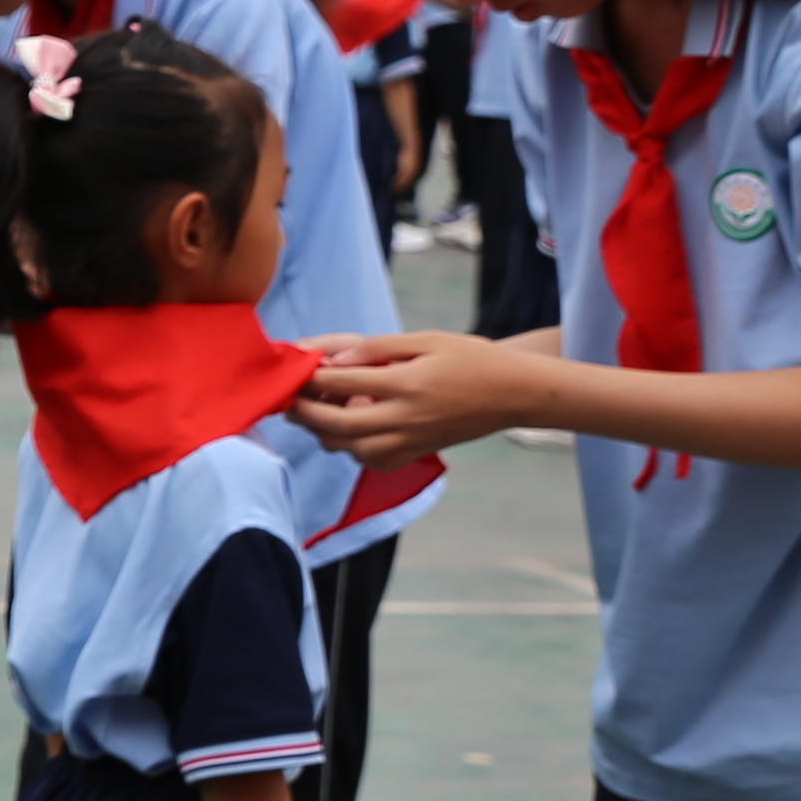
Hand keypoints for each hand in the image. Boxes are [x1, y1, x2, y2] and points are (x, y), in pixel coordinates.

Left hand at [293, 330, 551, 464]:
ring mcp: (411, 440)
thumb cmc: (471, 359)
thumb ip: (377, 348)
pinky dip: (350, 448)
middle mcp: (405, 418)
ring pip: (350, 448)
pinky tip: (345, 430)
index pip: (343, 382)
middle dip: (304, 412)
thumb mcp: (426, 340)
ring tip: (310, 414)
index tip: (293, 368)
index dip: (311, 376)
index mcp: (407, 383)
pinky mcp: (416, 453)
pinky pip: (371, 460)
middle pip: (337, 424)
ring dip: (323, 433)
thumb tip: (334, 359)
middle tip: (286, 400)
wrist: (514, 393)